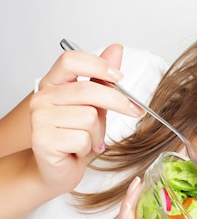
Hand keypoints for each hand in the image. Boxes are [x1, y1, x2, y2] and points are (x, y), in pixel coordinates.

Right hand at [29, 44, 143, 193]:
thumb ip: (103, 79)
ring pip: (88, 117)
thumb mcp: (96, 105)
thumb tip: (116, 49)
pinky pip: (82, 138)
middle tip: (135, 111)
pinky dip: (88, 147)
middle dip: (118, 102)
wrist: (58, 169)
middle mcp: (43, 98)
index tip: (120, 78)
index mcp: (54, 84)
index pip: (71, 60)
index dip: (98, 65)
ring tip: (89, 140)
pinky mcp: (42, 139)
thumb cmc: (77, 136)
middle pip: (88, 90)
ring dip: (98, 133)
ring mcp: (40, 118)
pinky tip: (79, 150)